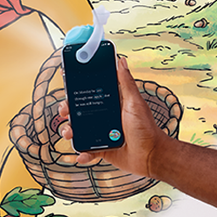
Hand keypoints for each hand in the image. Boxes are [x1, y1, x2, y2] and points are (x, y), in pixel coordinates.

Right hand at [58, 56, 165, 176]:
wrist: (151, 156)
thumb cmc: (147, 128)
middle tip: (65, 111)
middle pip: (80, 111)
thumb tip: (121, 60)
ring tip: (70, 132)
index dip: (77, 89)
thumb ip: (126, 82)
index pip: (91, 92)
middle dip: (68, 110)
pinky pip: (87, 149)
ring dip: (70, 131)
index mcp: (112, 103)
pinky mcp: (102, 149)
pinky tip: (81, 153)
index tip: (68, 85)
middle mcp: (105, 117)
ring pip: (79, 130)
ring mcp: (102, 133)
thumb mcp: (134, 103)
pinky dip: (82, 152)